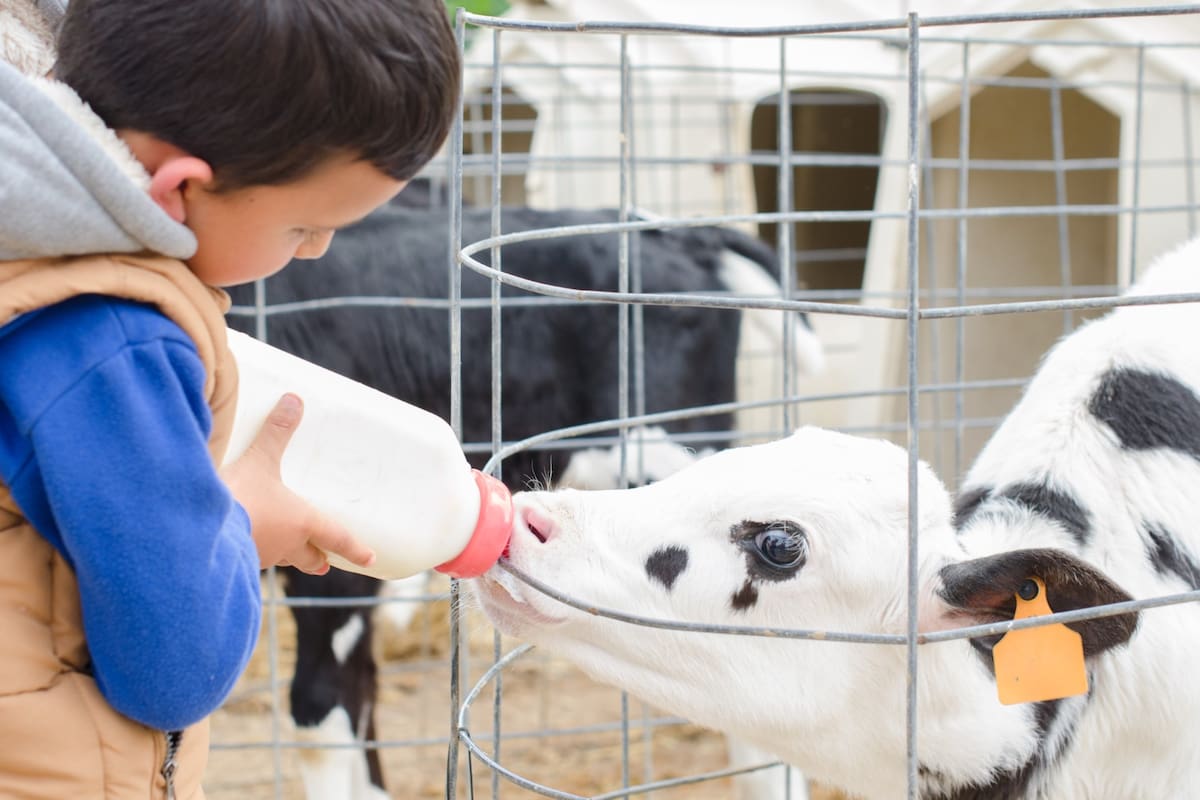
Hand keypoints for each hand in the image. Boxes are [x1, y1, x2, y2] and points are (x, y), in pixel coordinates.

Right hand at [220, 393, 376, 574]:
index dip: (355, 549)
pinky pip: (249, 560)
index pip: (337, 538)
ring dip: (284, 554)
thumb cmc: (238, 498)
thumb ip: (276, 432)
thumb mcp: (259, 460)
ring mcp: (258, 558)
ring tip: (282, 547)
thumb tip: (294, 400)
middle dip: (316, 558)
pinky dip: (252, 553)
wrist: (193, 534)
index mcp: (302, 523)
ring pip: (279, 558)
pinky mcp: (231, 564)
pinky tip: (242, 544)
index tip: (370, 559)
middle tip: (324, 562)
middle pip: (309, 558)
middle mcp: (285, 546)